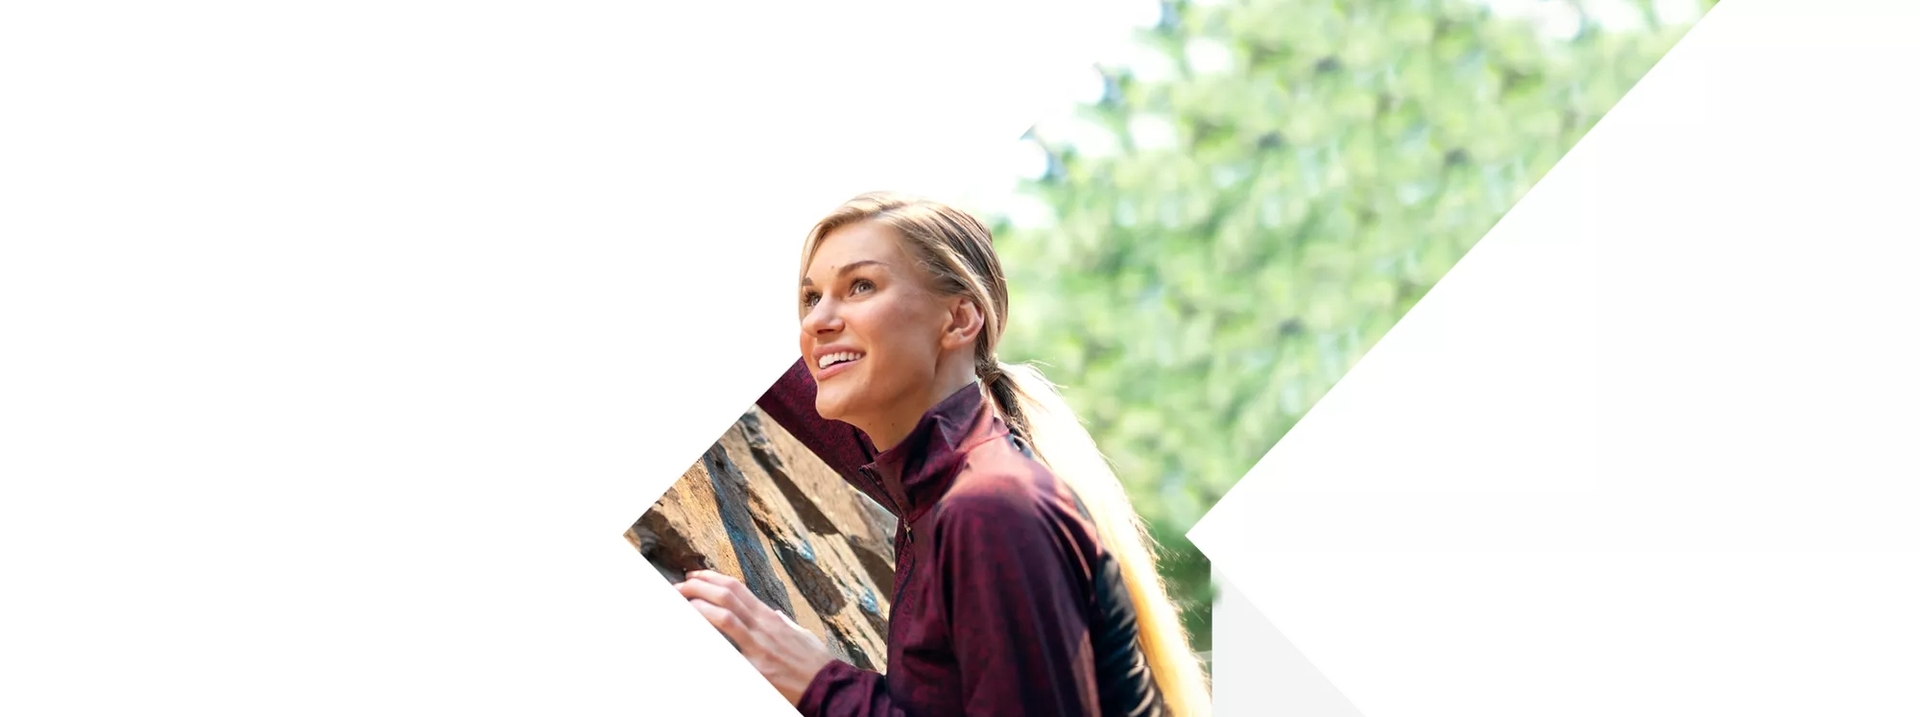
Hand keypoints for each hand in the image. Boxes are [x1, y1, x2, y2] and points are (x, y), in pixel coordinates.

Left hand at [676, 570, 837, 704]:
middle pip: (727, 595)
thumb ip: (784, 623)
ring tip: (681, 601)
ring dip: (698, 605)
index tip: (695, 575)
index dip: (713, 578)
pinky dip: (711, 637)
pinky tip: (696, 633)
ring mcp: (759, 645)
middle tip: (679, 586)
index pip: (738, 589)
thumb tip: (773, 614)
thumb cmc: (815, 663)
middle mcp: (764, 625)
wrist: (828, 686)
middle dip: (698, 586)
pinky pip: (730, 649)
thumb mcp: (801, 635)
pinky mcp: (757, 667)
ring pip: (725, 615)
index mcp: (771, 617)